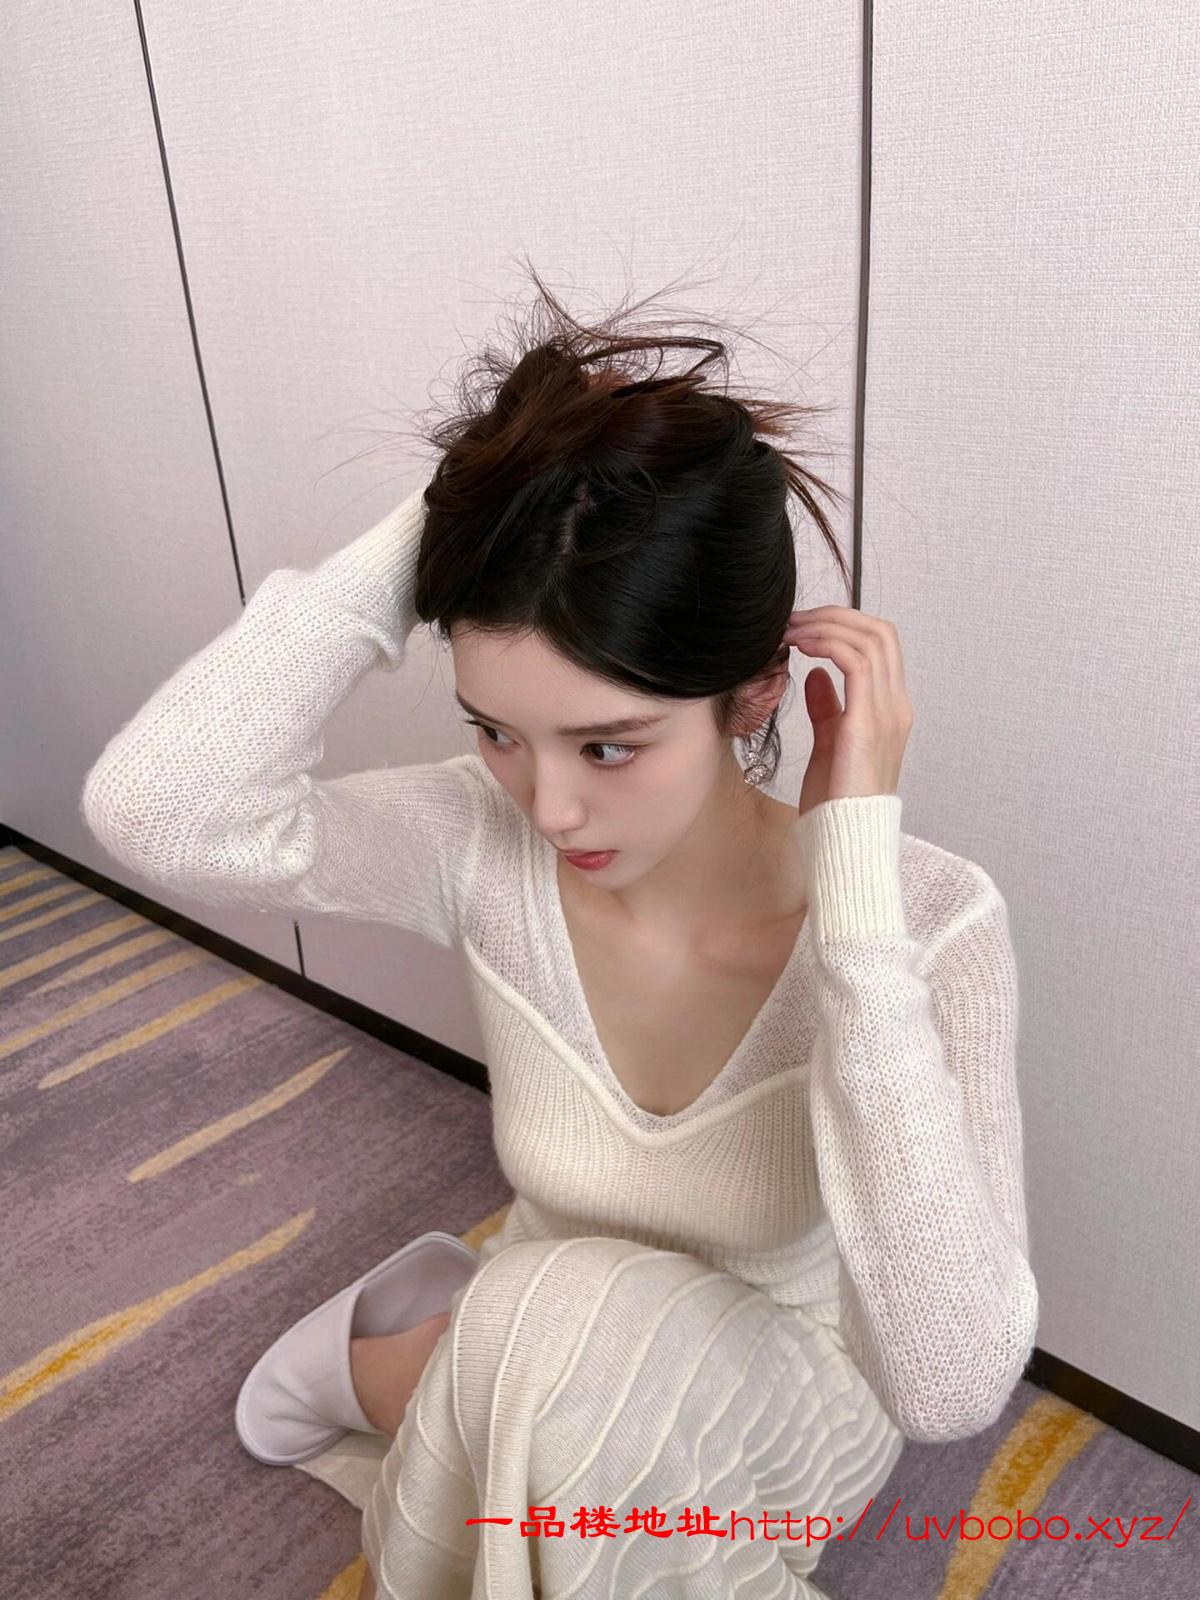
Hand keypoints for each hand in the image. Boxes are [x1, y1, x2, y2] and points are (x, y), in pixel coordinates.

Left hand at [784, 606, 913, 818]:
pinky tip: (800, 646)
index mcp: (891, 709)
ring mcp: (887, 713)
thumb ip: (827, 707)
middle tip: (793, 620)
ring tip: (791, 630)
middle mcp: (896, 706)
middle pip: (880, 632)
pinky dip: (827, 644)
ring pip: (869, 639)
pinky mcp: (867, 723)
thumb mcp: (829, 743)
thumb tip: (814, 674)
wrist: (844, 837)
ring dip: (826, 625)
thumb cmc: (836, 801)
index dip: (843, 626)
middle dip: (835, 616)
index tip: (802, 627)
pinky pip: (855, 662)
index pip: (880, 645)